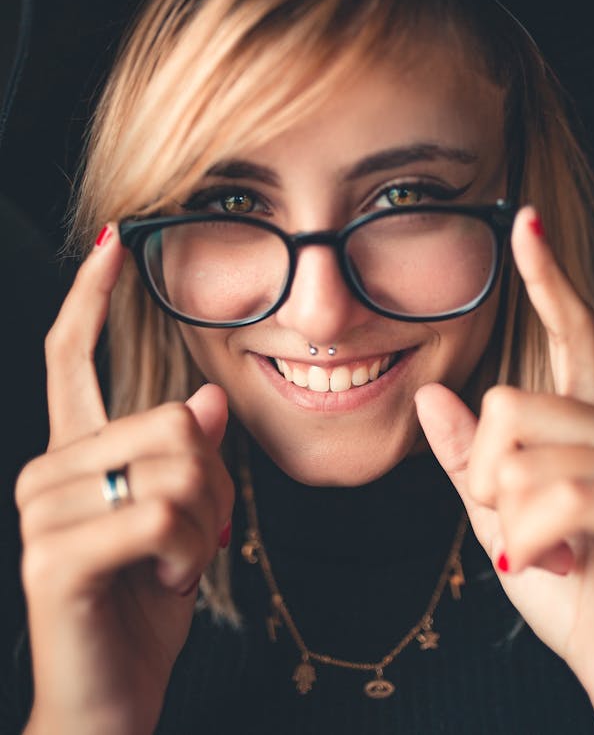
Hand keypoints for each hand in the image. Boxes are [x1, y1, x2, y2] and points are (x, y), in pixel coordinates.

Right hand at [15, 225, 234, 734]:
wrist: (111, 698)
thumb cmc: (144, 600)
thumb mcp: (181, 517)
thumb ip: (186, 454)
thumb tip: (204, 399)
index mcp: (77, 454)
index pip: (72, 356)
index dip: (91, 295)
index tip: (111, 240)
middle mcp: (48, 470)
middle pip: (169, 421)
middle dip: (212, 481)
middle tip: (198, 532)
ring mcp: (43, 511)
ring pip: (176, 466)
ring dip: (203, 524)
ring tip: (174, 562)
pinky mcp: (53, 555)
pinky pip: (162, 517)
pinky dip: (189, 554)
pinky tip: (163, 582)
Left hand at [416, 207, 593, 734]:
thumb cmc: (568, 589)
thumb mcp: (499, 520)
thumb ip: (468, 459)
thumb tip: (434, 393)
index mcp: (588, 424)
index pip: (569, 332)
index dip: (547, 276)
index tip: (524, 220)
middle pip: (509, 406)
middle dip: (487, 481)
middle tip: (520, 531)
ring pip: (526, 459)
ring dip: (512, 524)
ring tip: (549, 554)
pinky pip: (560, 500)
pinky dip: (532, 545)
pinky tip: (558, 566)